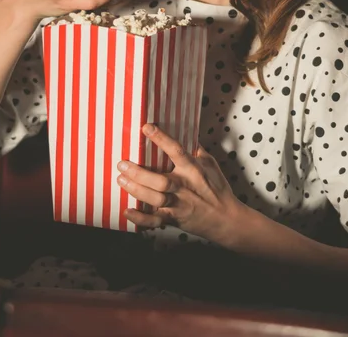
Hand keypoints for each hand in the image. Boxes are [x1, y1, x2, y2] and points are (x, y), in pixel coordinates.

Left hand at [117, 124, 244, 242]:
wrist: (227, 219)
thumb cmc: (218, 190)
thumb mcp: (211, 165)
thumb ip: (197, 150)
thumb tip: (186, 132)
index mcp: (193, 170)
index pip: (177, 151)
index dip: (161, 138)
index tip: (146, 127)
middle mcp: (185, 187)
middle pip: (159, 180)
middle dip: (138, 172)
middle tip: (122, 164)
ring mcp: (179, 204)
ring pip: (155, 198)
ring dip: (136, 189)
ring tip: (121, 180)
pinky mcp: (174, 219)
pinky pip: (155, 220)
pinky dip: (140, 218)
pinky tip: (127, 210)